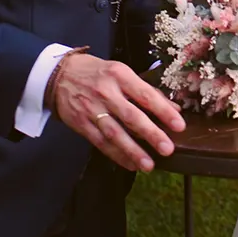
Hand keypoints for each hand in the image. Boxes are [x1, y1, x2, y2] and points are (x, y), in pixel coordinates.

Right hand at [48, 53, 185, 172]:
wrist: (58, 74)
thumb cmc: (96, 73)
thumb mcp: (121, 72)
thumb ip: (147, 91)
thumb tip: (173, 107)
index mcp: (120, 76)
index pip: (146, 95)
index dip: (164, 111)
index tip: (179, 125)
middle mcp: (107, 92)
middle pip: (132, 116)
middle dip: (151, 134)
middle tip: (167, 149)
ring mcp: (92, 109)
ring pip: (115, 133)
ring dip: (133, 151)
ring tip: (148, 164)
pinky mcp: (81, 123)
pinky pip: (101, 142)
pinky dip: (116, 155)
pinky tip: (130, 164)